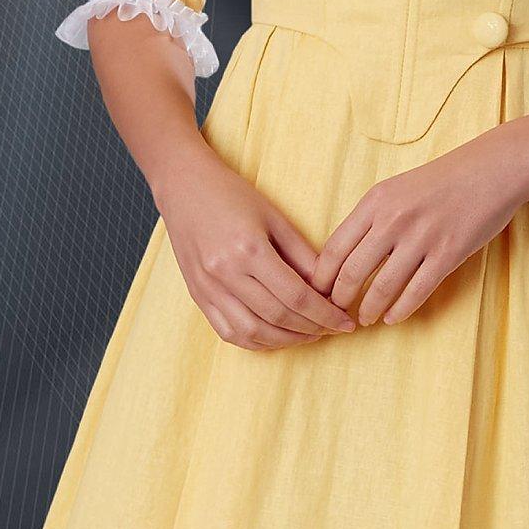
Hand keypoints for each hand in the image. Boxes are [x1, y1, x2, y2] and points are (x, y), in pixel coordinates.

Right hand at [156, 147, 354, 349]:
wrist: (184, 187)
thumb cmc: (232, 195)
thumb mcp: (275, 218)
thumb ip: (303, 256)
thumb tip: (329, 289)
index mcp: (249, 249)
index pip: (296, 296)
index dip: (325, 314)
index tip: (344, 322)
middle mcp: (225, 273)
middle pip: (277, 317)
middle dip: (311, 329)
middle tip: (332, 330)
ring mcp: (208, 288)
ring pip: (253, 332)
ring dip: (286, 341)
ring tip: (308, 335)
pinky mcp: (198, 296)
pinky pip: (228, 332)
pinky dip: (256, 341)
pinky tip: (276, 337)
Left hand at [313, 134, 528, 326]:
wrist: (492, 169)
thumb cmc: (443, 181)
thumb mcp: (397, 189)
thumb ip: (372, 218)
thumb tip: (347, 256)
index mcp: (375, 202)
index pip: (333, 249)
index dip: (321, 278)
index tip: (317, 294)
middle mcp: (393, 219)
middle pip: (351, 272)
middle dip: (339, 299)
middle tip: (337, 313)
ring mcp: (421, 237)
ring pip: (382, 287)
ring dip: (369, 309)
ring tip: (366, 319)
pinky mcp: (447, 253)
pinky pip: (416, 291)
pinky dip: (400, 310)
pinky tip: (393, 318)